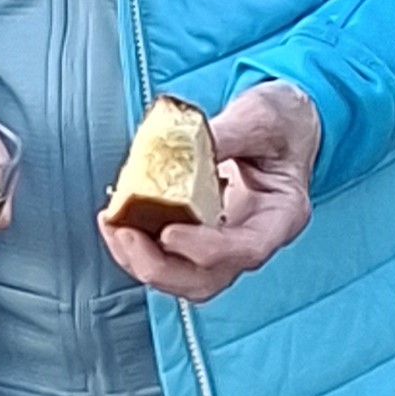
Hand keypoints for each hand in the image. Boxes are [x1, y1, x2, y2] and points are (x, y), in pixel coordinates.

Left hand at [99, 80, 320, 303]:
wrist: (280, 124)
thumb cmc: (280, 123)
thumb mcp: (260, 116)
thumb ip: (225, 133)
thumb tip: (182, 147)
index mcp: (280, 215)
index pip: (247, 249)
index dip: (205, 249)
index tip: (168, 232)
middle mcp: (254, 239)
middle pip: (208, 278)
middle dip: (159, 266)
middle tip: (124, 233)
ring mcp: (226, 243)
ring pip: (183, 277)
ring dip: (142, 261)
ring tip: (114, 226)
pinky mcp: (200, 236)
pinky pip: (169, 256)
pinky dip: (140, 246)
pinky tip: (118, 218)